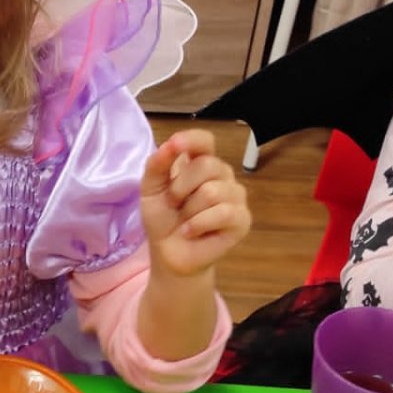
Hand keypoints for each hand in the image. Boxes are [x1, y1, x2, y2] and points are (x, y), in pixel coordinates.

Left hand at [140, 131, 250, 278]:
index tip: (176, 145)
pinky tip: (191, 231)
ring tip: (185, 220)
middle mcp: (222, 175)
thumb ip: (157, 164)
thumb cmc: (163, 218)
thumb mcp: (151, 189)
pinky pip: (223, 213)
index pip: (205, 141)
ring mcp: (235, 196)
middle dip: (180, 188)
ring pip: (212, 191)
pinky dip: (198, 224)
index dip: (192, 140)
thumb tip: (170, 143)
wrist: (169, 252)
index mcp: (200, 163)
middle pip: (207, 165)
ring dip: (189, 210)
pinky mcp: (242, 219)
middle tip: (174, 204)